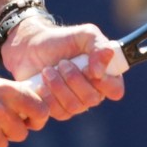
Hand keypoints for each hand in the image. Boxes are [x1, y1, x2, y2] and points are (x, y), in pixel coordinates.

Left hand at [0, 17, 125, 119]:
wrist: (31, 47)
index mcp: (105, 75)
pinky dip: (47, 96)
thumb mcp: (84, 34)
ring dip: (58, 86)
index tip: (88, 68)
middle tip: (61, 63)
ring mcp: (76, 104)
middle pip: (92, 99)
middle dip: (73, 79)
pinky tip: (40, 83)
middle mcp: (93, 92)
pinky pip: (57, 112)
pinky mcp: (57, 111)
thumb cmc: (61, 40)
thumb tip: (100, 72)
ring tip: (47, 70)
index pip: (115, 90)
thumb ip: (99, 46)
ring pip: (73, 107)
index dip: (103, 83)